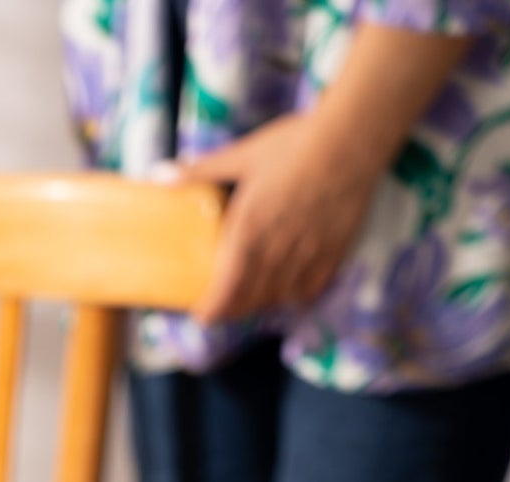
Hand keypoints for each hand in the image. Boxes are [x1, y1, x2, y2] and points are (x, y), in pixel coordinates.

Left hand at [181, 113, 380, 323]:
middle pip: (248, 301)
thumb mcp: (242, 155)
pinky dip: (293, 294)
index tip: (202, 314)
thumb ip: (200, 172)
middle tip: (222, 306)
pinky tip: (287, 285)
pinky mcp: (332, 254)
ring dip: (260, 301)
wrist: (352, 139)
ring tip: (252, 294)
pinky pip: (307, 291)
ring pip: (276, 299)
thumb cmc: (295, 143)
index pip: (224, 291)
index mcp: (248, 232)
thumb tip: (158, 175)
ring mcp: (305, 256)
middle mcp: (275, 252)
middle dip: (231, 309)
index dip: (211, 310)